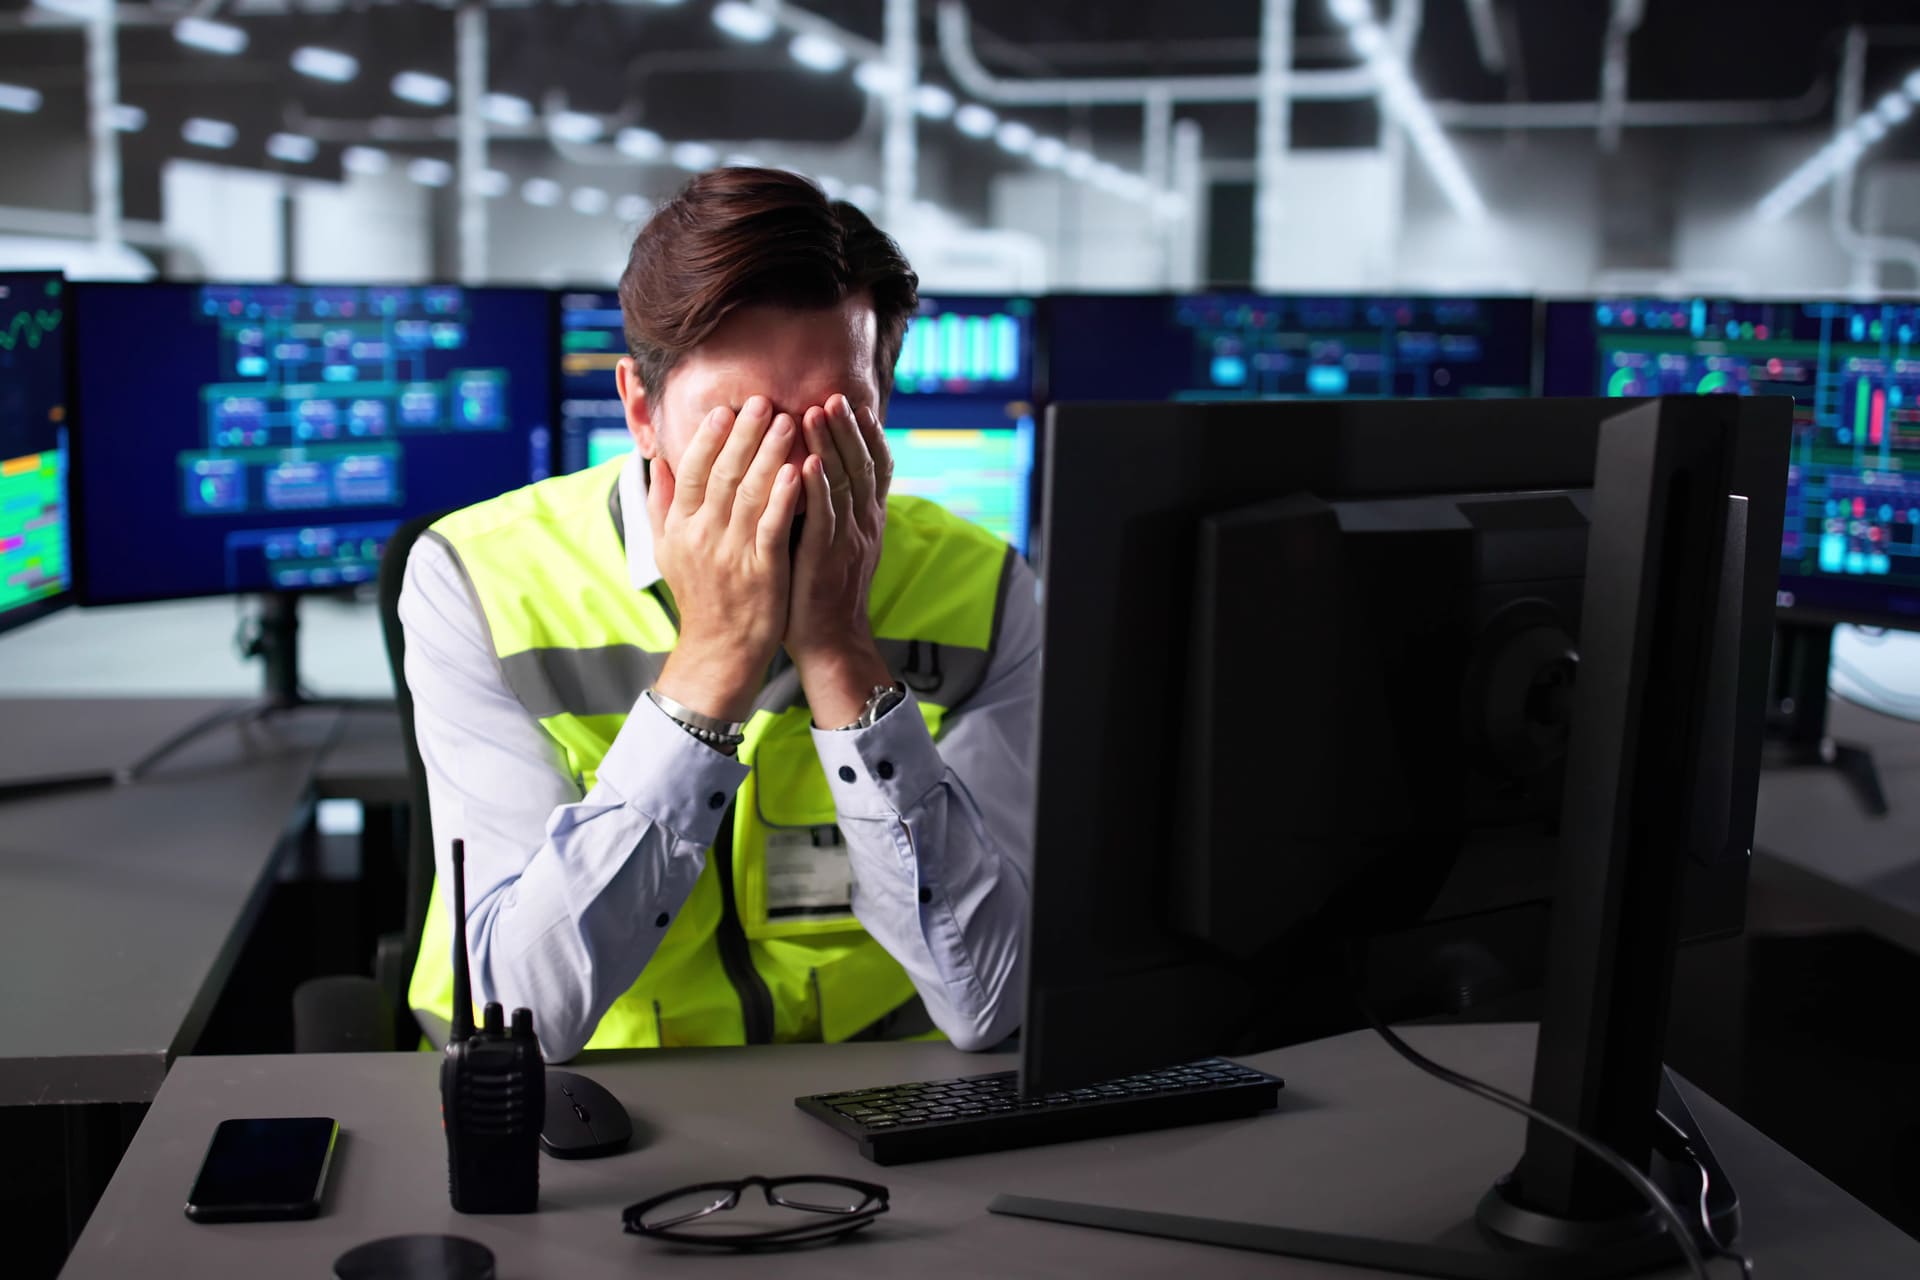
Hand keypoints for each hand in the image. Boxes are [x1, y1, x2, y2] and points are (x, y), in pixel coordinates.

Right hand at [648, 395, 802, 722]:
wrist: (719, 649)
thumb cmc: (700, 595)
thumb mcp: (667, 550)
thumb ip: (661, 504)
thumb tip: (656, 461)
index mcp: (680, 526)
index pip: (690, 471)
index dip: (708, 438)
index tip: (725, 409)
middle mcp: (701, 535)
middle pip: (721, 473)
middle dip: (744, 434)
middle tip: (763, 401)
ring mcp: (731, 553)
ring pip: (749, 493)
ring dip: (769, 454)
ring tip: (789, 422)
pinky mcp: (761, 571)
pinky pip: (772, 526)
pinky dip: (784, 497)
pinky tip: (800, 470)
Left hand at [787, 394, 894, 727]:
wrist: (830, 643)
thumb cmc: (821, 591)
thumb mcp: (836, 543)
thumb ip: (832, 509)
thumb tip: (816, 472)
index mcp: (867, 520)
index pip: (875, 468)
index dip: (867, 435)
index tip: (855, 404)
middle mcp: (864, 525)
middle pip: (863, 466)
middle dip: (849, 428)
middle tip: (835, 395)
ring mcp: (848, 541)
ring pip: (845, 483)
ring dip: (834, 445)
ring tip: (820, 411)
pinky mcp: (827, 559)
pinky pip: (826, 517)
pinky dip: (820, 487)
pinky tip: (810, 461)